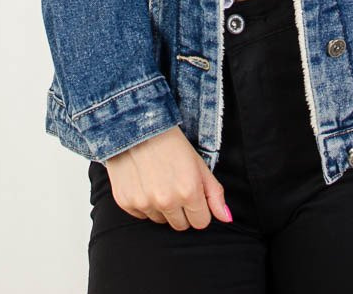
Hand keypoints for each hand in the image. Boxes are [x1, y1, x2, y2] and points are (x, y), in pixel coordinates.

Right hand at [104, 125, 231, 230]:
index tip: (192, 195)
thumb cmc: (171, 143)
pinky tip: (144, 182)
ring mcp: (144, 203)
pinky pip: (141, 215)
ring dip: (162, 207)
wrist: (138, 126)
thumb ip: (215, 194)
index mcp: (188, 191)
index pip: (201, 222)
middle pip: (180, 225)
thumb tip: (227, 218)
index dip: (199, 209)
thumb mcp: (199, 164)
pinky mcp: (126, 202)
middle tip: (175, 186)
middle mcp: (166, 201)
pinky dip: (144, 203)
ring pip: (160, 220)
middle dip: (181, 211)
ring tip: (159, 181)